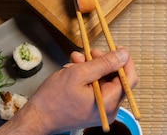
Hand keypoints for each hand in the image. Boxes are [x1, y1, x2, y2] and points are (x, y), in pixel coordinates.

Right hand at [0, 48, 136, 134]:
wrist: (37, 117)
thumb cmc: (53, 99)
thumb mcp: (79, 74)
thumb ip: (104, 63)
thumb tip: (123, 54)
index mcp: (108, 103)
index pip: (129, 78)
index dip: (124, 60)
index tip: (116, 48)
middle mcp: (109, 109)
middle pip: (116, 78)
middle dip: (102, 62)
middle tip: (89, 52)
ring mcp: (101, 110)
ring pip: (104, 81)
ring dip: (91, 67)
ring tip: (75, 61)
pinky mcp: (93, 109)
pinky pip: (96, 88)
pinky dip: (87, 77)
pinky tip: (73, 71)